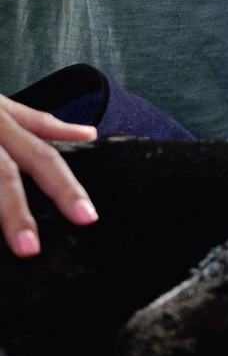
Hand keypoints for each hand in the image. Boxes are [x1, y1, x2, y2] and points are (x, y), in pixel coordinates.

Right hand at [0, 94, 97, 256]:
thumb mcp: (1, 106)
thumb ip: (40, 123)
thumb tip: (88, 134)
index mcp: (1, 122)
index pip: (42, 158)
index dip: (65, 187)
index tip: (89, 218)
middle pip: (2, 174)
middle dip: (15, 213)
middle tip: (30, 249)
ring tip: (11, 246)